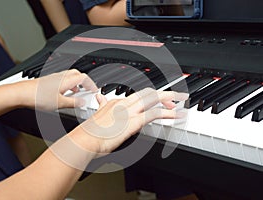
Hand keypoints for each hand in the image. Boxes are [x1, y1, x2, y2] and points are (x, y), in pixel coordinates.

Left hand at [15, 69, 97, 109]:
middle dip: (84, 81)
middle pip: (77, 74)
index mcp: (66, 80)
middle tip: (87, 89)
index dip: (92, 84)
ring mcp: (53, 78)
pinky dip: (67, 85)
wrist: (21, 93)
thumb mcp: (60, 103)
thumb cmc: (38, 97)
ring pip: (69, 76)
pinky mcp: (47, 81)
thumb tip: (82, 102)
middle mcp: (60, 77)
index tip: (95, 90)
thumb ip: (73, 102)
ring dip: (75, 83)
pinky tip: (63, 94)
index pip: (84, 77)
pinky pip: (62, 80)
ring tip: (77, 93)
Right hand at [69, 88, 188, 153]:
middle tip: (175, 97)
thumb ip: (102, 105)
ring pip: (154, 99)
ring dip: (171, 100)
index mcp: (116, 102)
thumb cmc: (89, 133)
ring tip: (182, 101)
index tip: (159, 100)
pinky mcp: (133, 121)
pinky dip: (168, 113)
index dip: (151, 96)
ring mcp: (129, 111)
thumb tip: (100, 98)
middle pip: (149, 93)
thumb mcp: (97, 115)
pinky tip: (177, 115)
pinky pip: (155, 113)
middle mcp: (124, 103)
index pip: (138, 95)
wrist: (84, 140)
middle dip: (164, 94)